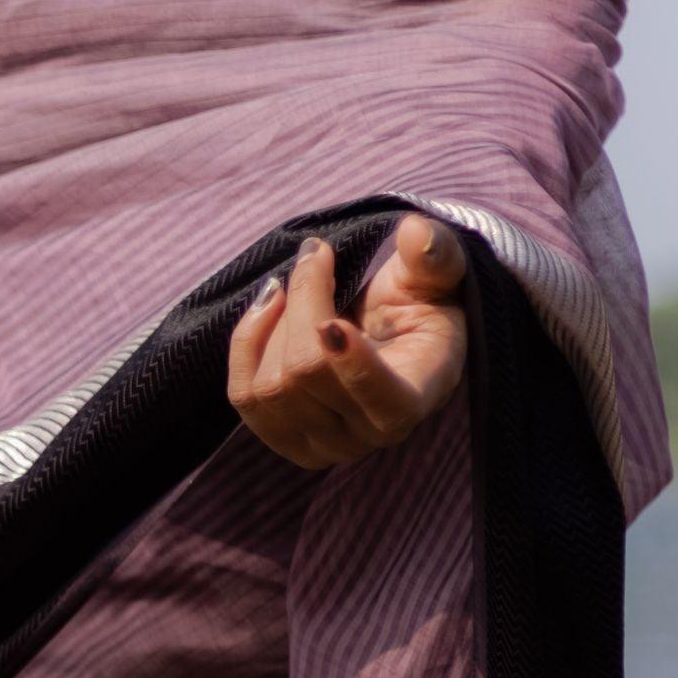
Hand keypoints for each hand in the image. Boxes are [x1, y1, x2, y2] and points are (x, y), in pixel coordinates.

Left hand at [228, 216, 469, 470]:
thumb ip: (433, 255)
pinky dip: (246, 341)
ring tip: (291, 284)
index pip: (383, 399)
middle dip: (305, 303)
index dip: (351, 362)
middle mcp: (367, 436)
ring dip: (273, 321)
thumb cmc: (417, 307)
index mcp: (414, 399)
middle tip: (316, 255)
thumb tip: (414, 230)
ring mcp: (321, 447)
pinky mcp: (281, 439)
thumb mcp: (434, 277)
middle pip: (307, 374)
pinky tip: (267, 306)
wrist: (385, 339)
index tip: (333, 320)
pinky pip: (244, 394)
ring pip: (270, 386)